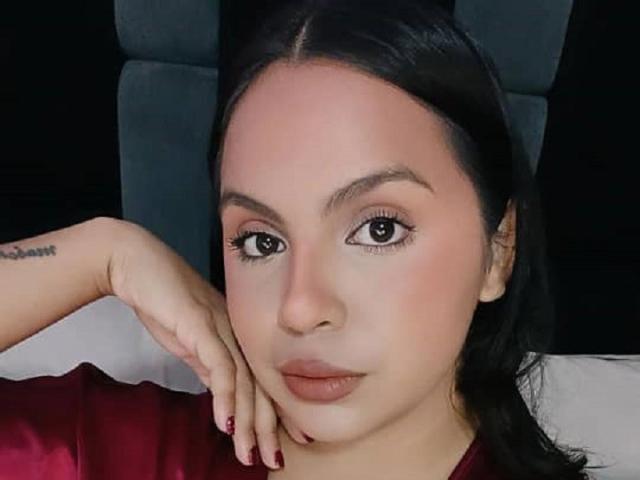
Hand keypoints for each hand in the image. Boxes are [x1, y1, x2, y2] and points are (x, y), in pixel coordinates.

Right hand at [104, 220, 310, 467]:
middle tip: (273, 459)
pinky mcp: (199, 323)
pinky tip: (226, 423)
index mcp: (235, 336)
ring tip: (249, 453)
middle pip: (258, 384)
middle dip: (266, 426)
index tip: (286, 441)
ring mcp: (220, 326)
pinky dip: (224, 395)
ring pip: (243, 380)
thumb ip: (207, 364)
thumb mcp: (189, 341)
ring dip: (246, 421)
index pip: (260, 380)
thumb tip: (220, 393)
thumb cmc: (161, 300)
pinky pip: (218, 364)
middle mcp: (235, 332)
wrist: (134, 263)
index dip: (274, 412)